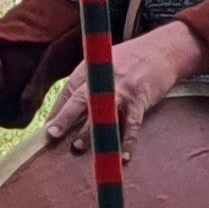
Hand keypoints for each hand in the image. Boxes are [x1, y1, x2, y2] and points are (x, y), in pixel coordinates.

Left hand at [42, 21, 205, 155]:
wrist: (163, 50)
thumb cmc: (131, 60)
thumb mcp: (104, 64)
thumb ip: (86, 83)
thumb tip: (66, 111)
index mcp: (91, 68)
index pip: (68, 91)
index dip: (56, 111)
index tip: (46, 129)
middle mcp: (104, 78)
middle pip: (80, 99)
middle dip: (64, 117)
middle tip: (52, 134)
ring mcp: (122, 90)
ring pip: (102, 113)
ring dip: (90, 131)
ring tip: (78, 147)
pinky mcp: (140, 100)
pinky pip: (131, 124)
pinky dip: (127, 141)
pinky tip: (123, 157)